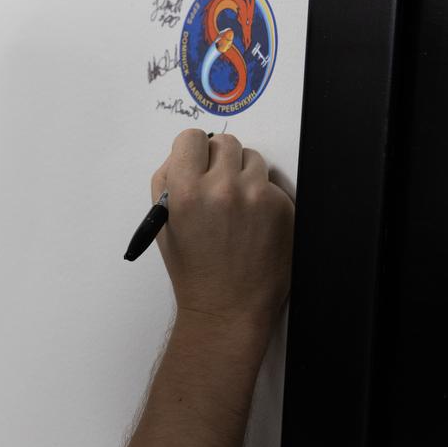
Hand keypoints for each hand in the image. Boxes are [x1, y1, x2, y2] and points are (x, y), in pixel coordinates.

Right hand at [150, 130, 294, 335]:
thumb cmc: (193, 269)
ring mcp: (258, 196)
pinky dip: (263, 198)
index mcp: (186, 190)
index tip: (196, 161)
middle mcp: (223, 188)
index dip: (193, 151)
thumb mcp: (163, 222)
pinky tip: (254, 224)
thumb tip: (185, 153)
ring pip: (253, 159)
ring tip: (236, 208)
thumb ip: (168, 180)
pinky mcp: (284, 207)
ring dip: (244, 175)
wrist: (227, 308)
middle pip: (225, 142)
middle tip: (216, 185)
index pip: (192, 138)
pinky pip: (272, 184)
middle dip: (219, 160)